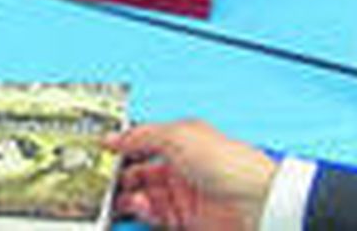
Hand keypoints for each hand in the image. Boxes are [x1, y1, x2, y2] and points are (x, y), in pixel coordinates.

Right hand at [107, 120, 276, 230]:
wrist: (258, 202)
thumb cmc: (228, 162)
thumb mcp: (179, 135)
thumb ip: (142, 135)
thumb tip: (113, 137)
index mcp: (181, 142)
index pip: (143, 142)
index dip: (122, 146)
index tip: (100, 152)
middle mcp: (180, 168)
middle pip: (139, 171)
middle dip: (118, 174)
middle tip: (99, 177)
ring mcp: (182, 195)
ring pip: (143, 195)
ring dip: (127, 194)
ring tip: (116, 195)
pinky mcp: (186, 221)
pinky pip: (154, 215)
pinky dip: (141, 211)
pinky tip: (136, 205)